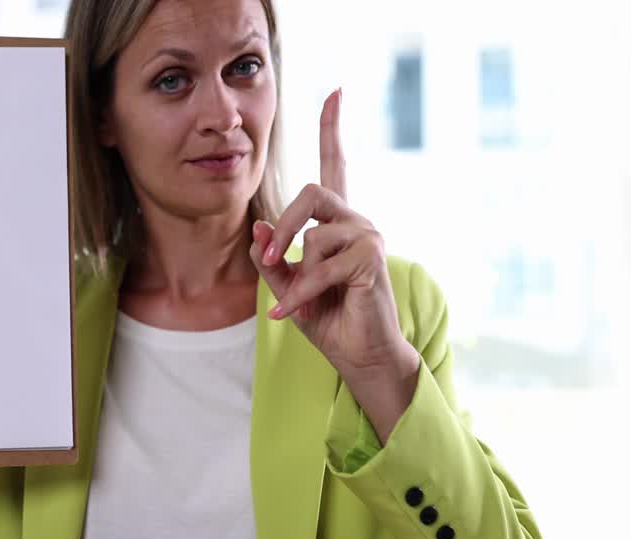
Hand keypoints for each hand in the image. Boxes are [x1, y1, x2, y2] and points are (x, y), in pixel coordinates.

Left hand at [248, 89, 419, 439]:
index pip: (336, 164)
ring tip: (292, 305)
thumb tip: (259, 230)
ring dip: (294, 277)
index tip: (336, 91)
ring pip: (312, 237)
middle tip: (269, 258)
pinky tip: (290, 314)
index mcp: (337, 222)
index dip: (332, 128)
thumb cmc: (328, 319)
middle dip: (283, 226)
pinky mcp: (371, 258)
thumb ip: (273, 258)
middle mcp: (356, 221)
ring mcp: (368, 236)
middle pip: (312, 191)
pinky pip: (320, 265)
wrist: (360, 355)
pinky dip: (301, 293)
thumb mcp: (288, 287)